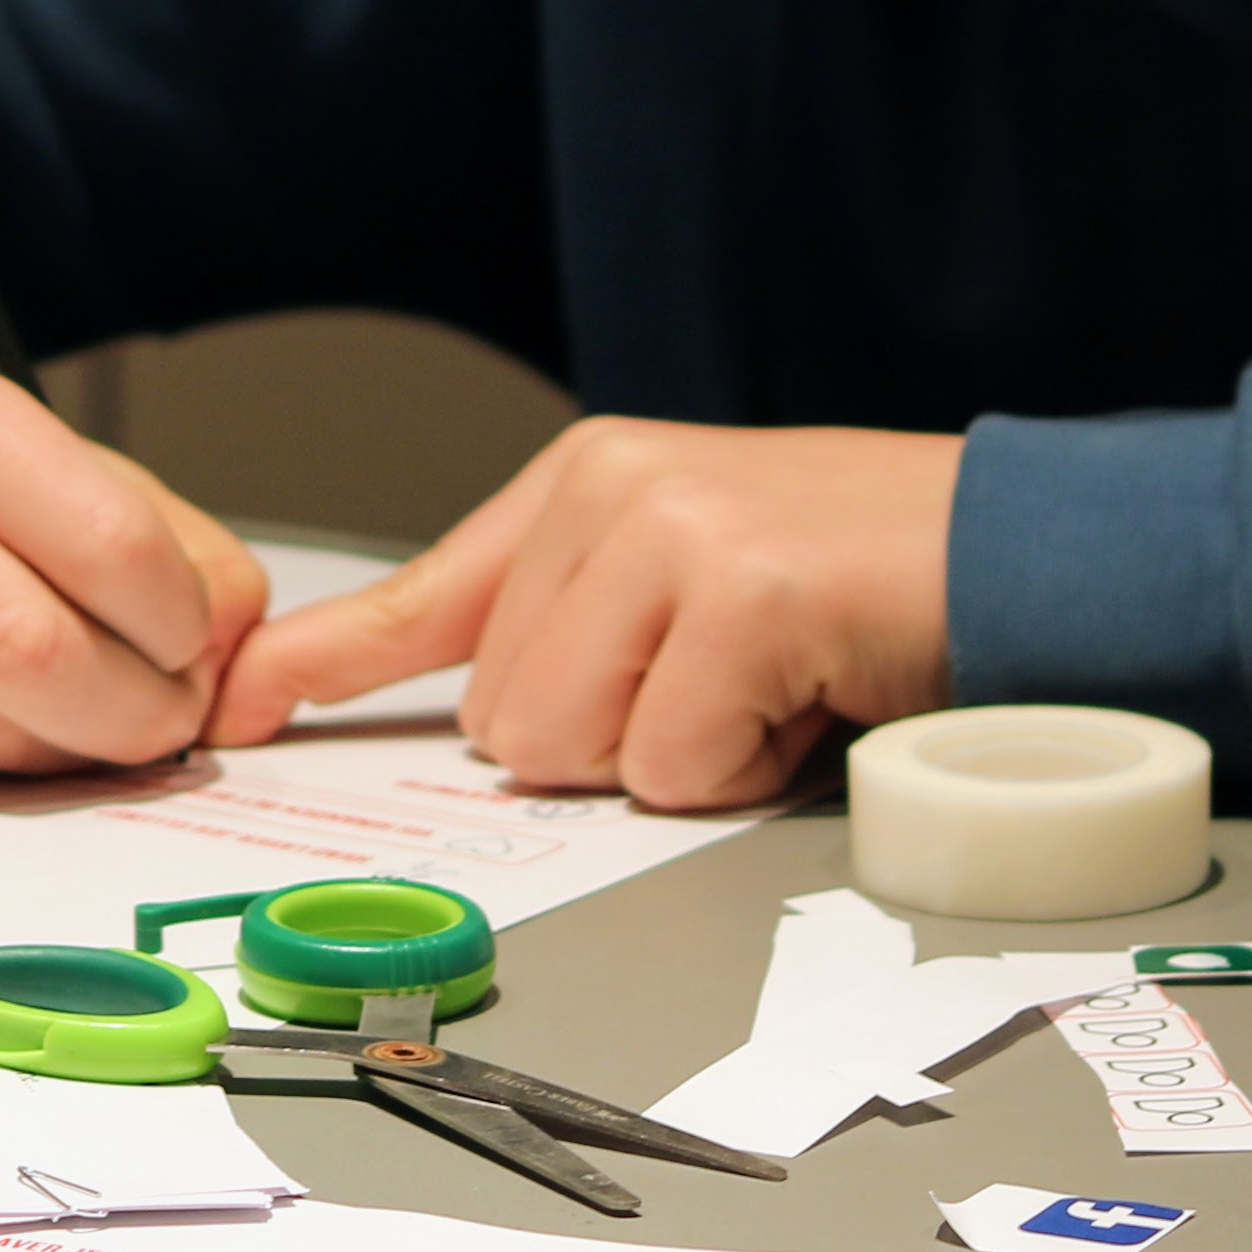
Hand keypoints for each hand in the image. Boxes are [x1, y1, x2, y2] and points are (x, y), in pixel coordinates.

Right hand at [0, 340, 271, 783]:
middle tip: (168, 712)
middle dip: (139, 710)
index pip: (106, 543)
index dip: (184, 620)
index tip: (197, 639)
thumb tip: (241, 650)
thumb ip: (157, 535)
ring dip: (71, 752)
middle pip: (35, 656)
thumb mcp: (19, 448)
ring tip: (82, 712)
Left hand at [217, 418, 961, 807]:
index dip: (319, 663)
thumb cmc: (857, 582)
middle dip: (614, 745)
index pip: (418, 593)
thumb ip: (570, 633)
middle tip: (723, 690)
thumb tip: (473, 728)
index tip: (234, 706)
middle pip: (505, 722)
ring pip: (575, 748)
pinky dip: (744, 767)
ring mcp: (675, 534)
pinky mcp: (744, 595)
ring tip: (766, 689)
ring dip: (679, 760)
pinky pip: (673, 765)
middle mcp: (611, 490)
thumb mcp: (685, 581)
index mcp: (584, 484)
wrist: (1017, 548)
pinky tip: (805, 700)